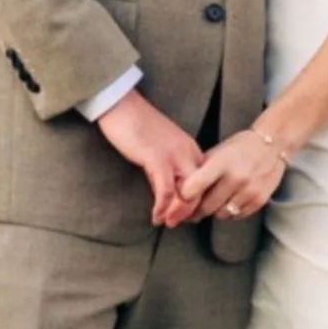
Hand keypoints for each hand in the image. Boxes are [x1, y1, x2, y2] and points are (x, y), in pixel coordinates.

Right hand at [96, 89, 203, 226]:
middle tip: (178, 223)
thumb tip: (167, 193)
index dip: (198, 203)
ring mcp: (175, 156)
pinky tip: (155, 216)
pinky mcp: (157, 159)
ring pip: (188, 194)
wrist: (121, 105)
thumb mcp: (159, 149)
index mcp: (191, 149)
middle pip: (202, 191)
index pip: (206, 182)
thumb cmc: (136, 125)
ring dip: (178, 214)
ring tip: (168, 223)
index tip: (186, 215)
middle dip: (192, 212)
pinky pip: (167, 192)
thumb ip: (167, 168)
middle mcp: (188, 153)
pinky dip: (162, 208)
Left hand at [177, 128, 285, 222]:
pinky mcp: (259, 200)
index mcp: (221, 163)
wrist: (272, 144)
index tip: (179, 203)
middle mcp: (236, 178)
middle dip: (196, 211)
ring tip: (214, 202)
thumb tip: (181, 193)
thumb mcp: (217, 152)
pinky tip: (230, 201)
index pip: (194, 186)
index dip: (183, 198)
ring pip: (221, 214)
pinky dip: (231, 212)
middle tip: (191, 210)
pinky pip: (237, 216)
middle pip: (206, 207)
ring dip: (215, 211)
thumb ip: (200, 172)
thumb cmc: (240, 148)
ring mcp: (249, 190)